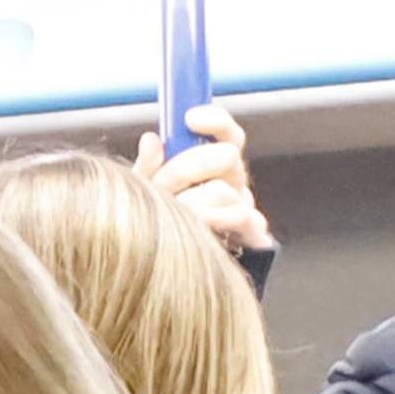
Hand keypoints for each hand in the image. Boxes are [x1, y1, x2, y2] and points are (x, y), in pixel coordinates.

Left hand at [152, 117, 273, 273]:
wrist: (166, 274)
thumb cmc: (159, 226)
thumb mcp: (144, 194)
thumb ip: (147, 167)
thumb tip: (151, 140)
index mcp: (213, 164)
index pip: (227, 133)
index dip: (214, 120)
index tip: (190, 119)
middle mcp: (232, 182)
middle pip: (227, 156)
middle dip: (188, 166)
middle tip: (163, 183)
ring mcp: (242, 208)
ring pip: (226, 189)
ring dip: (193, 201)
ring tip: (174, 215)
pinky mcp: (250, 236)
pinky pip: (244, 220)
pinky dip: (223, 222)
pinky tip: (207, 229)